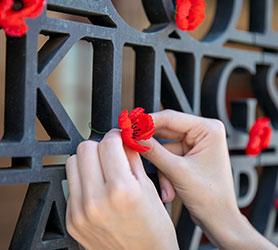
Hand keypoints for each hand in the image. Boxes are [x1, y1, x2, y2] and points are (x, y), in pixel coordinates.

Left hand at [65, 129, 178, 249]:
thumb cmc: (153, 229)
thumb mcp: (149, 189)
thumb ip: (133, 159)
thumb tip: (124, 140)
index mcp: (121, 190)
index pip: (108, 143)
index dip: (116, 136)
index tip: (120, 139)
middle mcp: (96, 200)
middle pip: (85, 148)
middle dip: (100, 146)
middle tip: (112, 154)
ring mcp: (80, 211)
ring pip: (72, 163)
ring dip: (88, 160)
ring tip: (103, 170)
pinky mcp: (72, 220)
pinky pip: (71, 185)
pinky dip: (84, 180)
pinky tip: (98, 188)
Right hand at [140, 110, 275, 248]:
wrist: (218, 219)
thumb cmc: (211, 197)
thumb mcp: (178, 171)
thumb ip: (153, 151)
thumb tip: (134, 137)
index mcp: (208, 129)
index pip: (170, 118)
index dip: (146, 122)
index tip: (129, 126)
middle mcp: (203, 133)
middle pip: (166, 131)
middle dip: (152, 146)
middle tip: (131, 145)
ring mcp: (195, 144)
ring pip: (164, 146)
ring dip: (160, 166)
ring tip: (167, 185)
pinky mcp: (188, 154)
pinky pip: (168, 156)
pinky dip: (165, 171)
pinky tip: (170, 188)